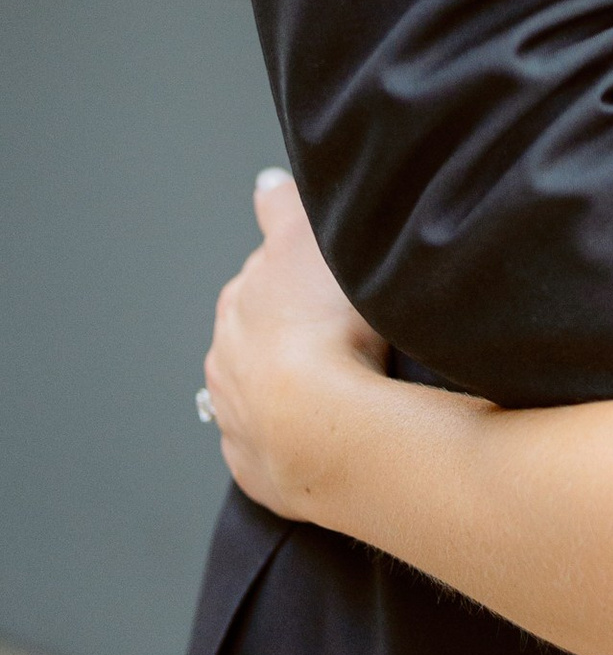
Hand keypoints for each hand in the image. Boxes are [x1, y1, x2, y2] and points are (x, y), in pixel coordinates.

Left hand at [202, 172, 390, 521]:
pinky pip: (279, 447)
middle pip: (259, 337)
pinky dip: (300, 439)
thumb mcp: (307, 236)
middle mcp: (224, 361)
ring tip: (344, 386)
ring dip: (292, 388)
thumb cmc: (324, 326)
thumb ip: (283, 205)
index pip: (260, 276)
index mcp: (236, 302)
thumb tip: (265, 184)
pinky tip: (333, 432)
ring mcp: (239, 420)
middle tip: (345, 332)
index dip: (295, 276)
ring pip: (263, 393)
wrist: (324, 426)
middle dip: (292, 334)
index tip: (323, 281)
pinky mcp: (262, 470)